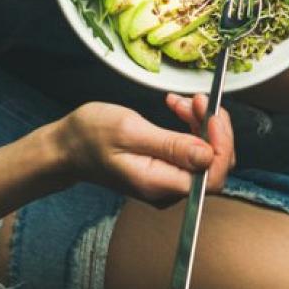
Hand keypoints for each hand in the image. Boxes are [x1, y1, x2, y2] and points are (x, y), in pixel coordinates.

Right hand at [53, 99, 234, 203]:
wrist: (67, 147)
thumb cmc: (89, 136)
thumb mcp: (129, 131)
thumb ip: (169, 145)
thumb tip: (207, 155)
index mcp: (159, 183)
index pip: (213, 176)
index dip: (222, 145)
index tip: (213, 114)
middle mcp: (168, 189)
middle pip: (214, 165)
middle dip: (213, 129)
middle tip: (197, 99)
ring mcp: (168, 182)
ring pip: (205, 155)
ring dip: (201, 123)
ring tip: (182, 101)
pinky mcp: (166, 170)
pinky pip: (192, 151)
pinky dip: (192, 126)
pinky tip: (178, 109)